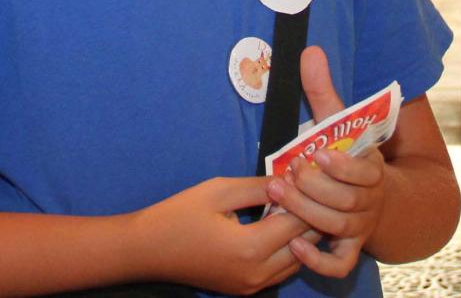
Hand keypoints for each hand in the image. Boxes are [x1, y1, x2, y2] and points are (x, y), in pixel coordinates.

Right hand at [130, 176, 319, 293]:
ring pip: (296, 261)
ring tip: (300, 203)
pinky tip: (281, 225)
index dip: (307, 197)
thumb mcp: (219, 190)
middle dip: (310, 215)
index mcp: (251, 248)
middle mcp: (258, 274)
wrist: (148, 250)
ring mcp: (252, 286)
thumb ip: (257, 187)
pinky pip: (280, 271)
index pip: (297, 223)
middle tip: (312, 188)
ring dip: (302, 234)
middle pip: (304, 245)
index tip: (310, 174)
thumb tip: (288, 179)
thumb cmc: (181, 215)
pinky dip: (289, 249)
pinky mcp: (245, 289)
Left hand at [266, 46, 385, 278]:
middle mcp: (368, 200)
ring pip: (336, 226)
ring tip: (277, 194)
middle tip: (285, 174)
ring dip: (306, 212)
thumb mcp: (338, 121)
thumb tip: (310, 50)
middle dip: (313, 188)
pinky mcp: (349, 250)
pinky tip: (296, 245)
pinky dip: (320, 260)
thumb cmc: (346, 154)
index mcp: (370, 168)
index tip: (317, 153)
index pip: (361, 171)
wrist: (376, 199)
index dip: (341, 165)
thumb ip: (323, 89)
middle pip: (344, 201)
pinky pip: (339, 264)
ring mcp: (360, 228)